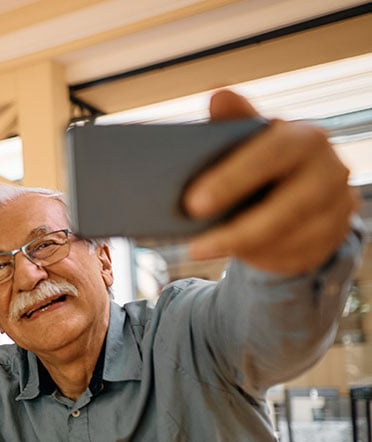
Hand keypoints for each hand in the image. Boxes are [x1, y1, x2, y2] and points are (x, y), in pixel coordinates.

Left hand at [184, 89, 357, 275]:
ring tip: (202, 250)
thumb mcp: (247, 139)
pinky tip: (233, 255)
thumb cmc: (262, 159)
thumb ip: (233, 121)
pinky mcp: (334, 236)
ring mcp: (338, 206)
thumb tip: (219, 95)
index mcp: (306, 138)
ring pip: (291, 237)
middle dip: (239, 229)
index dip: (233, 179)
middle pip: (289, 206)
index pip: (274, 154)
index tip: (192, 204)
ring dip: (244, 248)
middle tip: (194, 245)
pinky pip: (297, 255)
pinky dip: (261, 258)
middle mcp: (331, 170)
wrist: (299, 187)